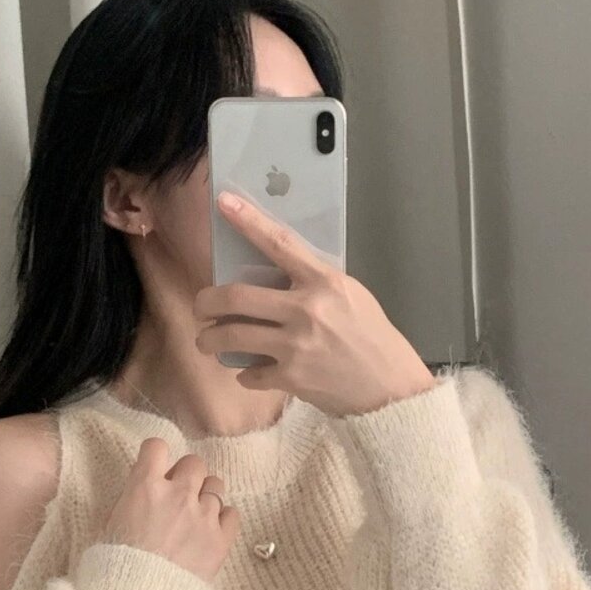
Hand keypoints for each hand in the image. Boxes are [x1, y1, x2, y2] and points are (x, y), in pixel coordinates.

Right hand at [99, 438, 240, 583]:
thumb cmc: (114, 569)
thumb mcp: (111, 524)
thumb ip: (132, 498)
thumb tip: (144, 487)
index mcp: (144, 488)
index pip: (157, 446)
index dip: (156, 456)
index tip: (156, 468)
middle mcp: (178, 495)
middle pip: (194, 463)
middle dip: (186, 476)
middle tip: (178, 496)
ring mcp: (203, 517)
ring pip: (216, 486)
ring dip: (205, 497)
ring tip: (194, 518)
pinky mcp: (221, 540)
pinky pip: (232, 513)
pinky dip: (223, 519)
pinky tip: (209, 532)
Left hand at [193, 191, 435, 416]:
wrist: (389, 387)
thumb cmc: (371, 337)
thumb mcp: (350, 295)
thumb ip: (314, 283)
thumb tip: (273, 275)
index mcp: (323, 282)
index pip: (279, 243)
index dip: (248, 220)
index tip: (224, 202)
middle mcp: (306, 310)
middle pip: (235, 298)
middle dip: (206, 302)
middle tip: (201, 307)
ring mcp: (295, 346)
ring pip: (231, 338)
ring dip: (210, 340)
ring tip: (208, 341)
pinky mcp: (291, 378)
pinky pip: (249, 373)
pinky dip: (245, 373)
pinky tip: (250, 371)